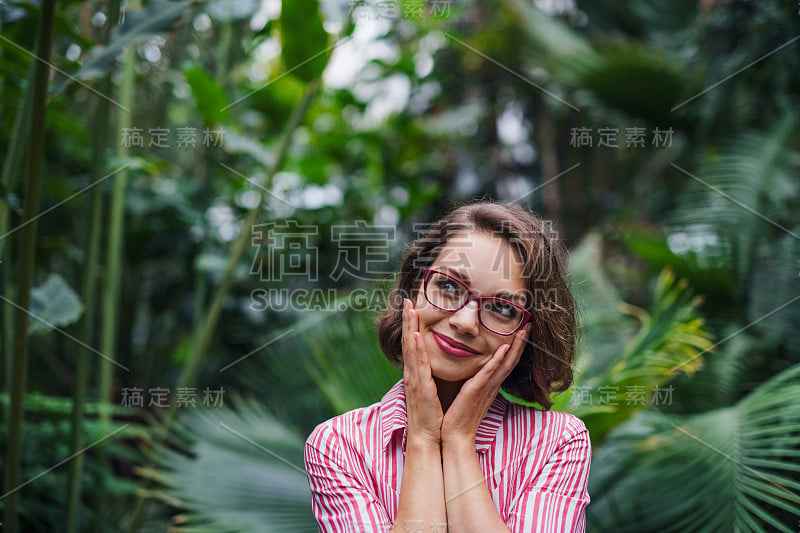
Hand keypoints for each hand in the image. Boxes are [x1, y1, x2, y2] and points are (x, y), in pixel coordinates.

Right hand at [401, 298, 443, 444]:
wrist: (428, 438)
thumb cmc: (433, 416)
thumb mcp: (433, 391)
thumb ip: (434, 376)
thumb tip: (440, 365)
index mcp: (416, 374)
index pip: (413, 344)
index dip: (412, 325)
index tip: (412, 307)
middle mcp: (412, 374)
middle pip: (409, 341)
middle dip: (408, 319)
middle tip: (407, 299)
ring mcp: (414, 379)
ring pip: (411, 347)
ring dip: (410, 327)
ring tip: (410, 309)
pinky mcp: (421, 387)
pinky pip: (419, 364)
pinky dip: (417, 348)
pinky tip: (417, 334)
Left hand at [440, 325, 530, 445]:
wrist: (454, 435)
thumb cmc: (458, 414)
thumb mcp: (468, 391)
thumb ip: (473, 380)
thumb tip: (471, 367)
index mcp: (490, 383)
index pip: (507, 360)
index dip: (516, 345)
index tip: (522, 328)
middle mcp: (493, 384)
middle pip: (512, 359)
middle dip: (521, 341)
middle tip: (530, 323)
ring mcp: (487, 387)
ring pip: (506, 363)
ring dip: (515, 346)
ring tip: (523, 329)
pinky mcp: (477, 391)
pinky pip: (489, 373)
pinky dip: (497, 360)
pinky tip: (504, 348)